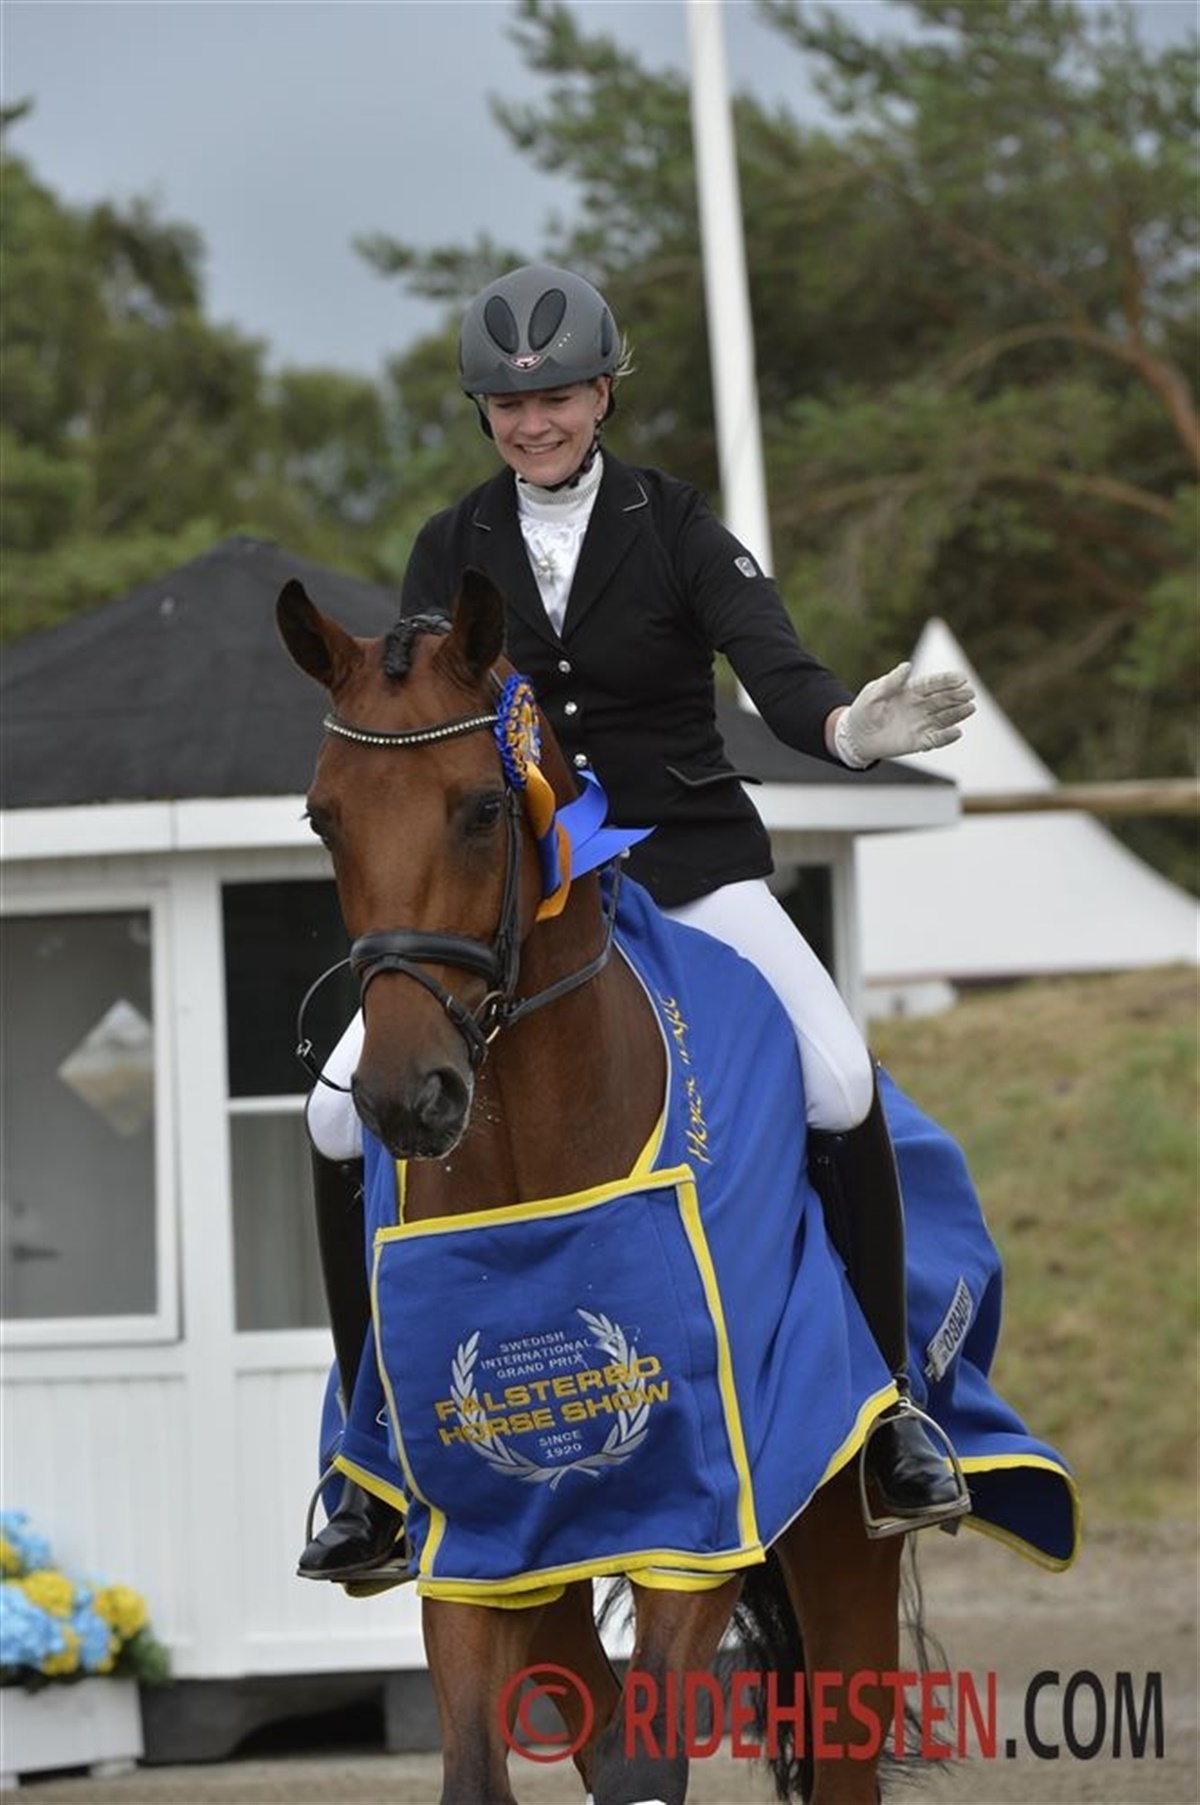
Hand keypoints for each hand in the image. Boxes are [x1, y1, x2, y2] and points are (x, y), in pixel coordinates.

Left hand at [834, 663, 974, 767]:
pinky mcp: (917, 742)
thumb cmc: (863, 711)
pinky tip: (957, 732)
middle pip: (942, 700)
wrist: (855, 736)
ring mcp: (920, 725)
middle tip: (970, 693)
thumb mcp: (873, 693)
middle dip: (956, 696)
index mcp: (910, 692)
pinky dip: (946, 737)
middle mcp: (919, 707)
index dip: (947, 681)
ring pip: (943, 718)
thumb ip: (890, 681)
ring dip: (957, 714)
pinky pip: (935, 740)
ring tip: (970, 708)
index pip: (932, 685)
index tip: (961, 678)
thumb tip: (907, 665)